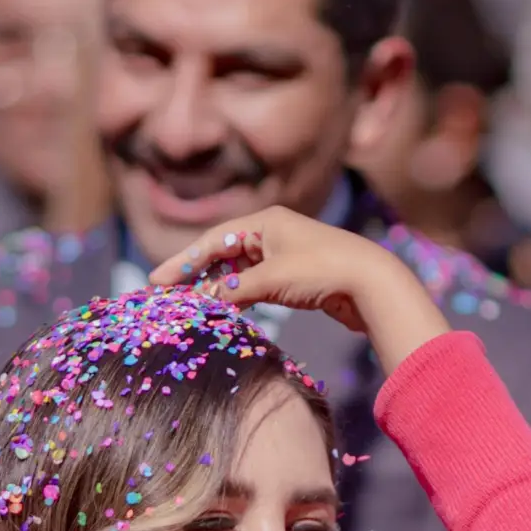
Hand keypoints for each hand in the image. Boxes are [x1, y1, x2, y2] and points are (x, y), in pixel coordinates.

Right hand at [147, 207, 451, 372]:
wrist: (372, 283)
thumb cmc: (323, 271)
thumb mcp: (272, 280)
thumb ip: (235, 289)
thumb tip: (207, 300)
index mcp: (265, 221)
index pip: (213, 240)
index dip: (183, 261)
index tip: (157, 280)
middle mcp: (273, 233)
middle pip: (223, 252)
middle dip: (195, 272)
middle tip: (168, 293)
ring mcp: (285, 254)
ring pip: (239, 269)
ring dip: (216, 286)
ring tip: (192, 304)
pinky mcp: (296, 276)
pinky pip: (256, 284)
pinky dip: (238, 294)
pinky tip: (225, 308)